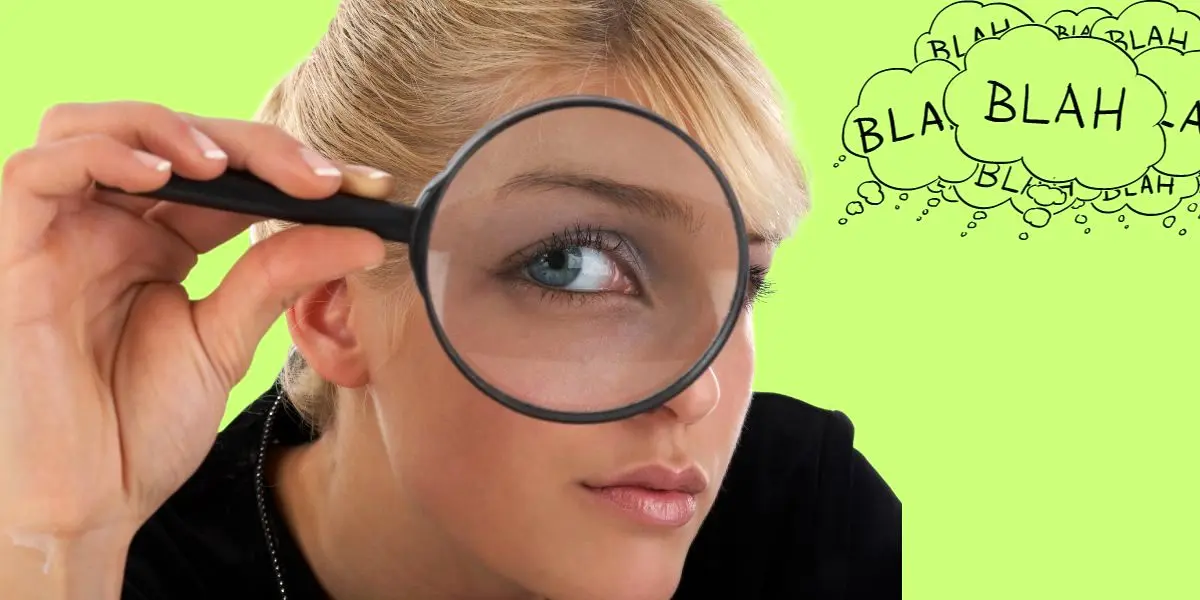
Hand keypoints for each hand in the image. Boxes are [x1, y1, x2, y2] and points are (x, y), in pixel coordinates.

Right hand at [0, 101, 389, 541]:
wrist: (83, 503)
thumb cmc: (137, 429)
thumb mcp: (226, 339)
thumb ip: (279, 277)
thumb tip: (364, 235)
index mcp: (157, 242)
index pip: (225, 173)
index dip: (292, 166)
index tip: (368, 187)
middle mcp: (107, 225)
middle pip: (171, 137)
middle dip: (253, 146)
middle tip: (323, 180)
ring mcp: (57, 233)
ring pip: (95, 126)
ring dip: (169, 128)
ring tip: (230, 169)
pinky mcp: (11, 251)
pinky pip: (36, 171)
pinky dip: (101, 154)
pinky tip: (163, 176)